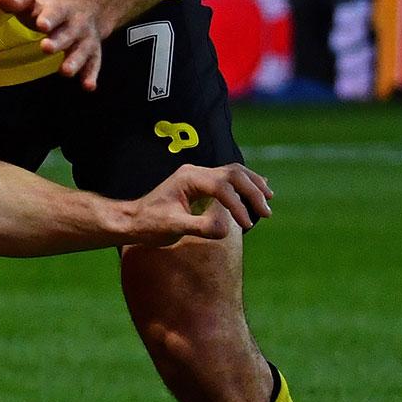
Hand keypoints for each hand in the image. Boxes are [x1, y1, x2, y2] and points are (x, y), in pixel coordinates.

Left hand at [0, 0, 109, 89]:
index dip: (49, 18)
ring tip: (65, 71)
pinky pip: (93, 64)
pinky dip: (91, 75)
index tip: (42, 24)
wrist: (88, 6)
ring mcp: (86, 39)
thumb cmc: (49, 6)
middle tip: (46, 48)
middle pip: (68, 33)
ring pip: (82, 51)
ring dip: (75, 61)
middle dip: (58, 41)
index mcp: (60, 8)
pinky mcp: (93, 53)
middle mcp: (76, 24)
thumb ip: (16, 0)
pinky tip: (88, 87)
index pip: (55, 12)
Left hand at [125, 163, 273, 245]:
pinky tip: (260, 190)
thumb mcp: (173, 228)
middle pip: (233, 174)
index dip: (237, 205)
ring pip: (234, 172)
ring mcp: (198, 177)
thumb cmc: (149, 225)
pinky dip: (246, 184)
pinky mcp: (201, 185)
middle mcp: (195, 173)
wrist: (133, 222)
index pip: (222, 187)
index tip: (246, 224)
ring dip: (253, 185)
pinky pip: (229, 179)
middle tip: (266, 212)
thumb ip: (200, 227)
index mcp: (188, 178)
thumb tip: (226, 229)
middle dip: (252, 192)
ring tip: (268, 200)